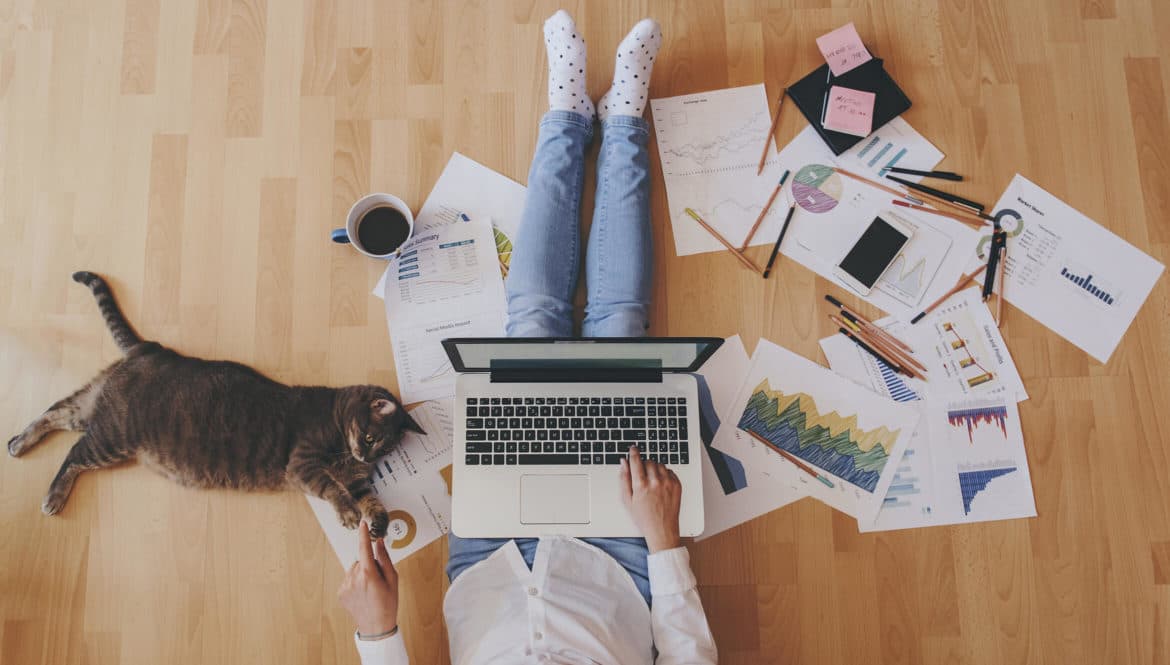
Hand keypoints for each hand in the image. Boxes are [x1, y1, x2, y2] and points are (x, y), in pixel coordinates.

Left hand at [337, 521, 399, 636]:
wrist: (376, 627)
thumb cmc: (388, 603)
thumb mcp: (393, 579)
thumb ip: (385, 559)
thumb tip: (379, 543)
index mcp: (368, 573)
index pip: (364, 548)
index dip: (363, 534)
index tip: (363, 523)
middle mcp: (354, 578)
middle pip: (361, 561)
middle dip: (369, 565)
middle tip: (378, 580)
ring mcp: (345, 586)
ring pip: (354, 570)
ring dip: (361, 574)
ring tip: (370, 590)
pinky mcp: (340, 593)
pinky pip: (348, 579)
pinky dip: (355, 582)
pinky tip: (362, 594)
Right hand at [619, 445, 681, 552]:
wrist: (662, 530)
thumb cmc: (644, 518)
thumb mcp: (627, 500)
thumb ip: (623, 479)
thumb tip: (623, 463)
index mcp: (641, 485)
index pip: (636, 460)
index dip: (633, 452)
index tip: (633, 448)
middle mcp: (655, 482)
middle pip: (648, 461)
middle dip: (644, 464)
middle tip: (642, 474)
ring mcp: (668, 483)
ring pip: (659, 464)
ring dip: (654, 468)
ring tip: (651, 481)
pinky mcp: (677, 485)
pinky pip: (669, 471)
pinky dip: (664, 474)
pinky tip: (660, 484)